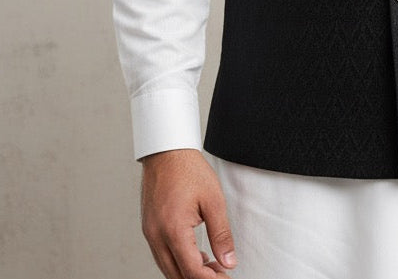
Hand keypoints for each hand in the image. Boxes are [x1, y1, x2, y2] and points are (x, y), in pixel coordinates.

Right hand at [140, 148, 237, 278]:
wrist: (166, 151)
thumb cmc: (188, 170)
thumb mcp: (213, 200)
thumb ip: (221, 234)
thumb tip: (228, 261)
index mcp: (173, 229)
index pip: (191, 271)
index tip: (225, 277)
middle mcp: (156, 235)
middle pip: (176, 275)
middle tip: (221, 274)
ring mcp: (150, 232)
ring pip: (167, 268)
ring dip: (187, 272)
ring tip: (211, 267)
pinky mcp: (148, 228)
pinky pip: (161, 255)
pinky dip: (177, 261)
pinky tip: (195, 256)